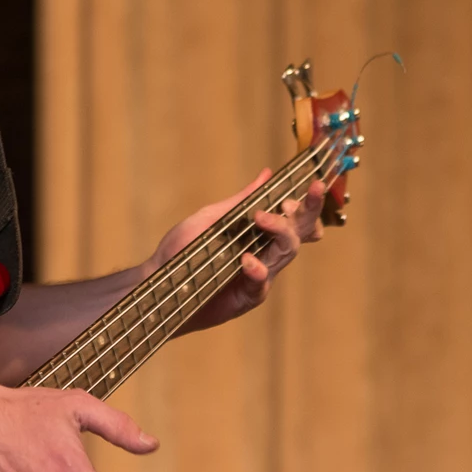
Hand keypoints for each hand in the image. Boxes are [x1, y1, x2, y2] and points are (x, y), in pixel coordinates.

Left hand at [145, 170, 326, 333]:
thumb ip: (240, 201)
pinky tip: (247, 261)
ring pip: (285, 253)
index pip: (294, 217)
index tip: (312, 184)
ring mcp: (259, 276)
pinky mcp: (247, 297)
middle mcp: (265, 253)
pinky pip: (261, 284)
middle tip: (296, 200)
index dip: (308, 203)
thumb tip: (266, 174)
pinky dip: (257, 270)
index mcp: (260, 233)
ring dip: (279, 233)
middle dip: (307, 214)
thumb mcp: (211, 218)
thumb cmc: (183, 249)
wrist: (159, 281)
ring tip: (262, 219)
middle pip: (299, 233)